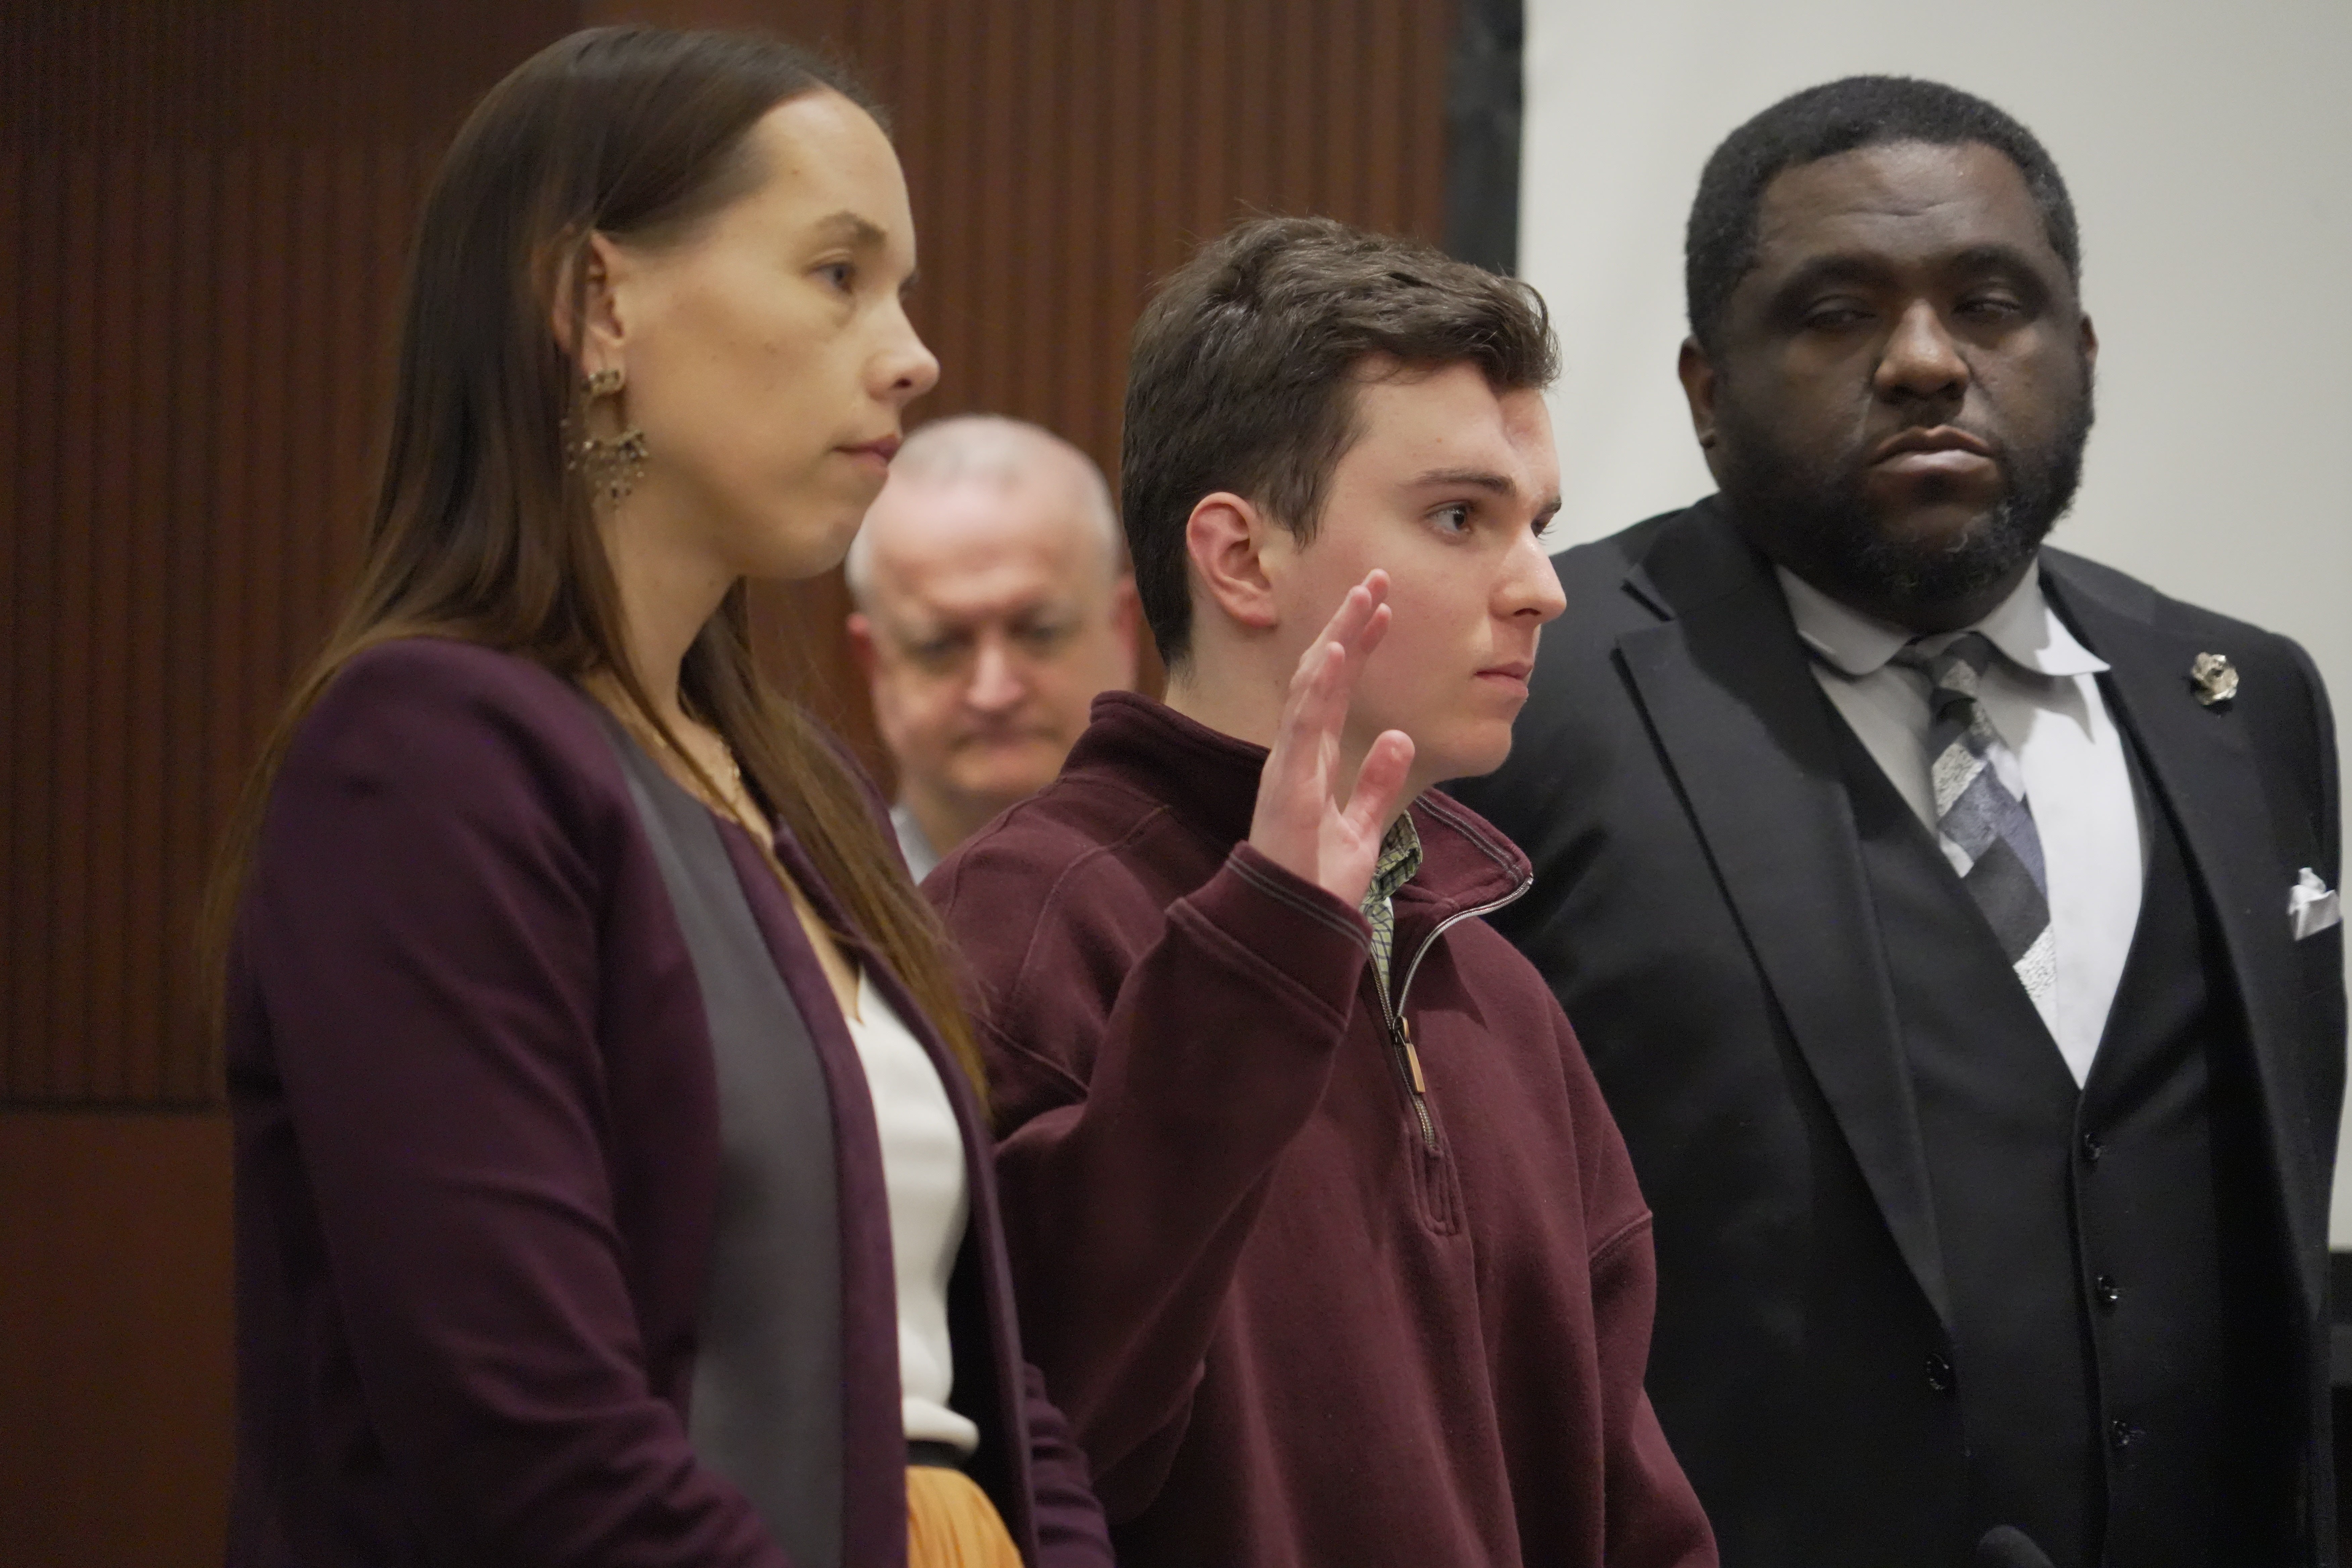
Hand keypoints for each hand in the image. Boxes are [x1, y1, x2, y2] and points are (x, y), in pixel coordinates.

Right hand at [1247, 572, 1415, 907]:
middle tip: (1375, 580)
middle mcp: (1295, 755)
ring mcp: (1287, 766)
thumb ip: (1376, 783)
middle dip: (1346, 627)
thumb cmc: (1320, 886)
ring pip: (1309, 689)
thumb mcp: (1362, 828)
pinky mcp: (1285, 785)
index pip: (1336, 691)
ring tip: (1362, 598)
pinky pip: (1300, 727)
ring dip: (1336, 641)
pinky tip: (1333, 653)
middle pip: (1321, 677)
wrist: (1297, 931)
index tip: (1383, 610)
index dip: (1357, 648)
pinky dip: (1315, 688)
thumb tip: (1398, 736)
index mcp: (1313, 762)